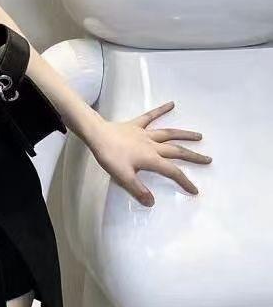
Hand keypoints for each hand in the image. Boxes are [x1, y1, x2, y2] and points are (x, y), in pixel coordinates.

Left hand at [86, 101, 211, 206]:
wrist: (97, 135)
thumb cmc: (109, 157)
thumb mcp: (123, 177)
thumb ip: (138, 189)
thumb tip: (152, 202)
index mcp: (151, 159)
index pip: (172, 172)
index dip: (184, 181)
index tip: (195, 190)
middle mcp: (152, 145)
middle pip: (177, 151)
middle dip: (193, 157)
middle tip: (208, 160)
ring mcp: (145, 133)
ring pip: (169, 134)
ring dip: (185, 135)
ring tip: (200, 136)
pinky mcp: (136, 125)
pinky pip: (151, 116)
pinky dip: (161, 110)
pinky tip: (172, 103)